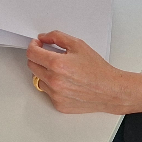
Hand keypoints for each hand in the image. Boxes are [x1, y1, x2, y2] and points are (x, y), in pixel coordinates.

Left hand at [26, 31, 141, 114]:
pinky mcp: (58, 105)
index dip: (33, 46)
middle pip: (32, 66)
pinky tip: (66, 81)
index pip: (32, 53)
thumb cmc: (97, 69)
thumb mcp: (78, 45)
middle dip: (38, 57)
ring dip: (44, 72)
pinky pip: (47, 92)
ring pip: (38, 79)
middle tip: (48, 54)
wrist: (110, 90)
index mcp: (57, 64)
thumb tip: (43, 37)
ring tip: (61, 70)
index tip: (37, 44)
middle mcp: (54, 81)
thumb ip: (57, 37)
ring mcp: (55, 95)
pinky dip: (52, 85)